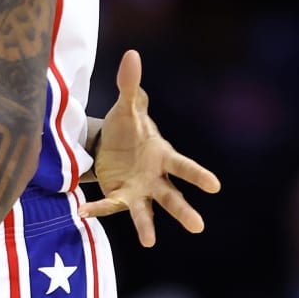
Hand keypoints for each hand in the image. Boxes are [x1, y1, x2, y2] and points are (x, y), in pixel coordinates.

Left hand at [80, 50, 220, 245]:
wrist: (111, 145)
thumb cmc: (128, 128)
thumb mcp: (126, 107)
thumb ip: (130, 85)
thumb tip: (132, 55)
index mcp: (163, 154)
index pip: (183, 165)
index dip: (197, 174)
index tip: (214, 186)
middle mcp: (155, 177)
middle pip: (172, 195)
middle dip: (184, 210)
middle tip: (198, 226)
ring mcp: (139, 190)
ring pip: (147, 210)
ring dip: (148, 226)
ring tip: (150, 242)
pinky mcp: (119, 196)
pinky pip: (110, 205)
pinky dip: (98, 208)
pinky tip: (84, 211)